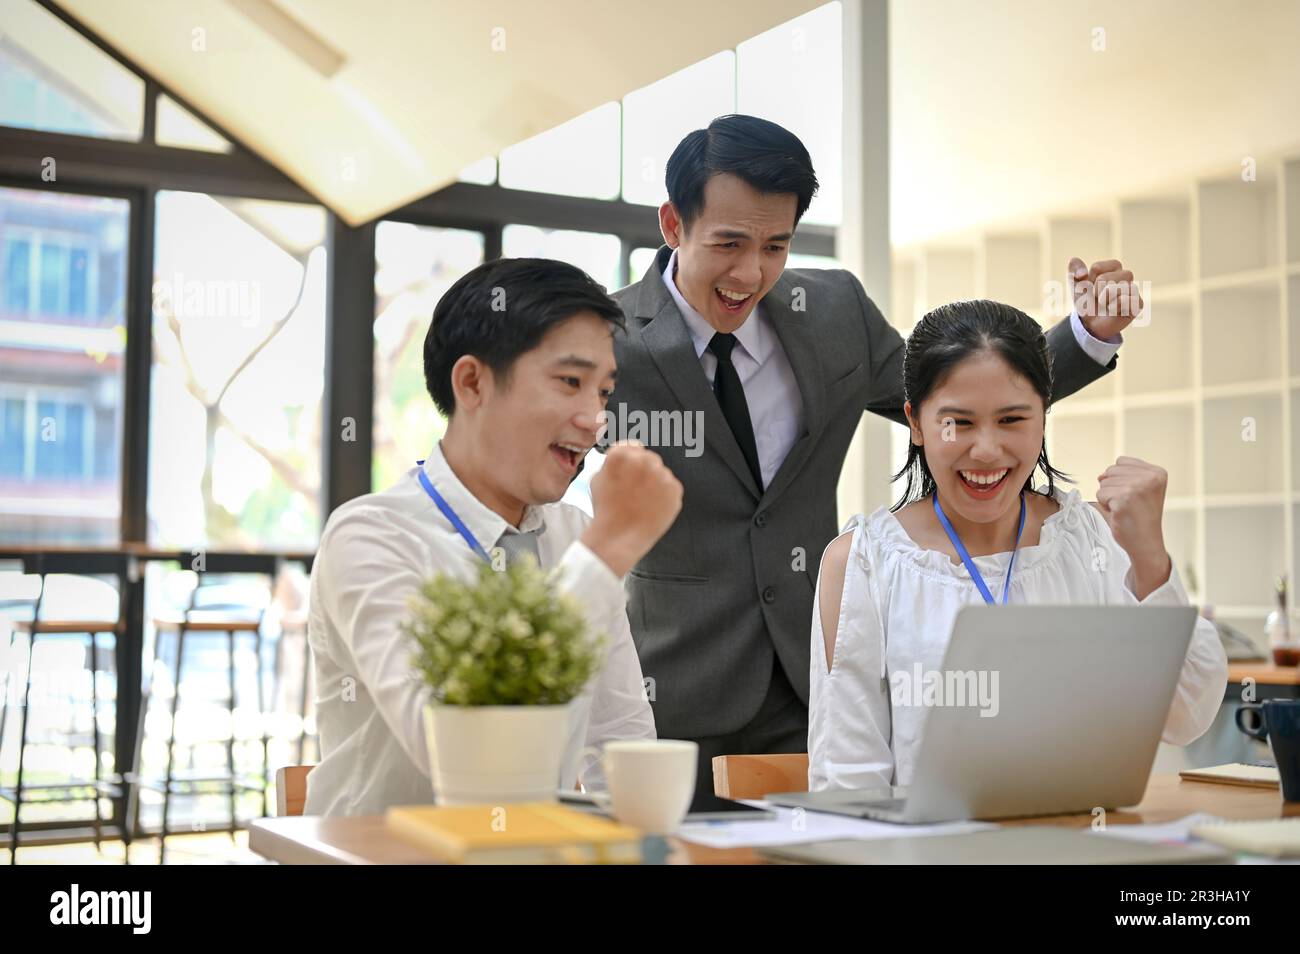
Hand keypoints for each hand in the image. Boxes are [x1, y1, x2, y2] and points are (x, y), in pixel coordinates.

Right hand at [581, 441, 682, 576]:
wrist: (619, 537)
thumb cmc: (606, 511)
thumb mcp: (597, 479)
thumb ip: (613, 461)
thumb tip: (625, 452)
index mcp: (621, 454)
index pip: (632, 447)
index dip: (629, 461)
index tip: (629, 472)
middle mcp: (644, 460)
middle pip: (648, 458)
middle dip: (643, 472)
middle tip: (634, 491)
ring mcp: (662, 475)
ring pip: (660, 473)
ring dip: (653, 483)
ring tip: (641, 502)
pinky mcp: (675, 490)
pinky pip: (670, 487)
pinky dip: (663, 496)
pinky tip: (650, 507)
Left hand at [1068, 257, 1143, 339]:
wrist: (1091, 323)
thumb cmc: (1087, 301)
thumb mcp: (1075, 284)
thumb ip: (1074, 268)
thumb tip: (1082, 273)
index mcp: (1113, 267)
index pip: (1096, 268)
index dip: (1088, 281)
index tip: (1090, 288)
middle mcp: (1125, 276)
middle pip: (1106, 278)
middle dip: (1095, 291)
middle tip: (1098, 298)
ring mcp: (1133, 290)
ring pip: (1118, 287)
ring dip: (1105, 299)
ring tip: (1105, 304)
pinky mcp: (1137, 304)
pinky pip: (1127, 300)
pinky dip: (1114, 307)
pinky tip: (1113, 310)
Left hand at [1095, 455, 1170, 598]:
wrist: (1146, 543)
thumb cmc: (1141, 518)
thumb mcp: (1142, 490)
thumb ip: (1124, 476)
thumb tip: (1100, 475)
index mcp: (1157, 472)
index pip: (1121, 461)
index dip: (1120, 479)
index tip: (1135, 496)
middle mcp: (1150, 477)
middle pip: (1110, 470)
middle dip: (1113, 488)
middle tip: (1129, 504)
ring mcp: (1137, 487)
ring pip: (1103, 482)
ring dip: (1109, 497)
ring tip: (1125, 509)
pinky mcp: (1123, 498)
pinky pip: (1100, 494)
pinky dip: (1105, 505)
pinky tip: (1120, 514)